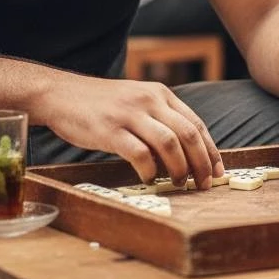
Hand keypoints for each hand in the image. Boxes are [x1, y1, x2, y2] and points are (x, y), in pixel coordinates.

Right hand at [41, 76, 224, 188]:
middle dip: (202, 164)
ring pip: (169, 144)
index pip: (196, 123)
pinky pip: (140, 154)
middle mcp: (148, 100)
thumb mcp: (136, 100)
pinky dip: (150, 171)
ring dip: (179, 169)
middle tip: (205, 185)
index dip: (211, 150)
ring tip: (179, 184)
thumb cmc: (100, 104)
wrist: (61, 94)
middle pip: (188, 134)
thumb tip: (185, 155)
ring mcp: (129, 114)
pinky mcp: (110, 130)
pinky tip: (149, 179)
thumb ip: (158, 119)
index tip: (217, 171)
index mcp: (159, 94)